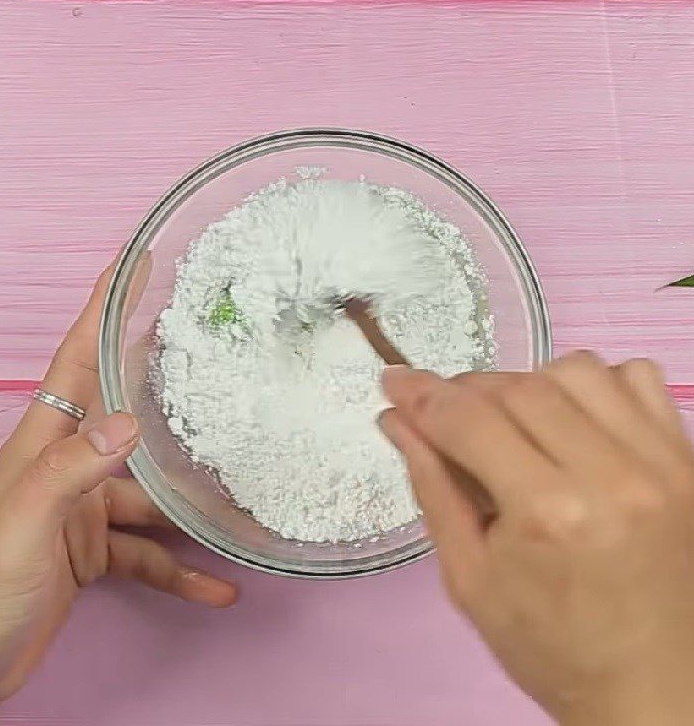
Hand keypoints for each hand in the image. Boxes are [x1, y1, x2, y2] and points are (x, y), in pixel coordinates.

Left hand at [0, 263, 236, 725]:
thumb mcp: (21, 526)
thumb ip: (70, 472)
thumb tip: (130, 421)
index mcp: (43, 441)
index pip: (77, 358)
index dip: (103, 308)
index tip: (133, 262)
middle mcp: (67, 463)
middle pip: (125, 410)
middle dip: (164, 379)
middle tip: (213, 352)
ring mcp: (83, 506)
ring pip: (151, 489)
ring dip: (191, 501)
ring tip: (239, 497)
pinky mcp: (95, 549)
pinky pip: (149, 552)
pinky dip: (180, 568)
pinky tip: (216, 586)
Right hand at [380, 354, 693, 725]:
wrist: (650, 688)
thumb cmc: (546, 643)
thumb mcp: (467, 577)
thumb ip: (432, 486)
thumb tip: (396, 418)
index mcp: (548, 514)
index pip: (469, 421)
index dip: (422, 394)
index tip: (393, 380)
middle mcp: (612, 475)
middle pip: (519, 387)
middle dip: (466, 390)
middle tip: (444, 413)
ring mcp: (661, 463)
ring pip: (577, 370)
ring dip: (529, 384)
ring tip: (514, 425)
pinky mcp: (688, 460)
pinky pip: (638, 377)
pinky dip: (596, 385)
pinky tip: (574, 422)